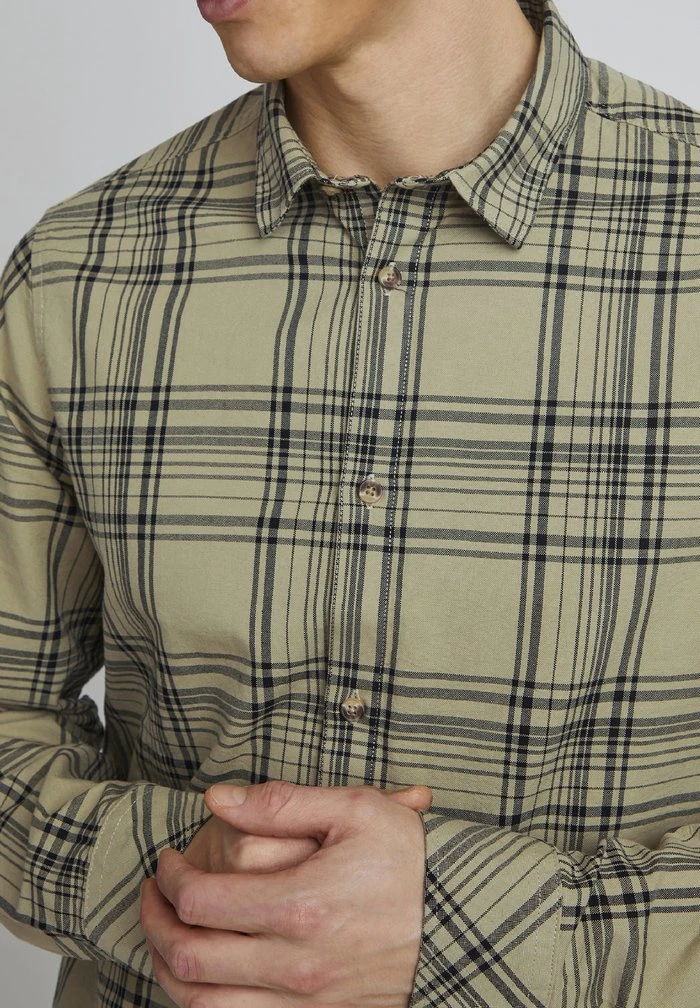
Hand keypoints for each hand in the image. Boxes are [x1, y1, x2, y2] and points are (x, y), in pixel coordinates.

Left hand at [141, 780, 432, 1007]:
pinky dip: (204, 1002)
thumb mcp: (357, 810)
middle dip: (155, 921)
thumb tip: (218, 797)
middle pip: (188, 957)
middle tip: (154, 895)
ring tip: (167, 934)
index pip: (200, 900)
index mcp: (300, 906)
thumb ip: (282, 801)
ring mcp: (303, 1004)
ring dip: (168, 968)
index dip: (169, 879)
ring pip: (201, 1003)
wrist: (459, 926)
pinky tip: (203, 975)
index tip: (166, 862)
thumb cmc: (409, 864)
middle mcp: (294, 965)